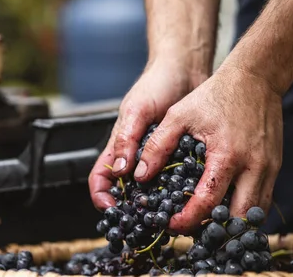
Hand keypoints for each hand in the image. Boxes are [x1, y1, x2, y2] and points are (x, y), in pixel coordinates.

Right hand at [88, 59, 208, 210]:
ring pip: (153, 189)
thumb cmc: (155, 86)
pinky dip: (180, 190)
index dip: (101, 198)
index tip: (113, 211)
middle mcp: (136, 156)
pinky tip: (192, 197)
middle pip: (126, 191)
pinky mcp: (179, 156)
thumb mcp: (137, 111)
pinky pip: (177, 179)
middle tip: (146, 221)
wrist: (185, 70)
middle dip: (132, 208)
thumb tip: (120, 173)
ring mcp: (158, 158)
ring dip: (158, 203)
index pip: (100, 179)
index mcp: (118, 146)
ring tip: (171, 214)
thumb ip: (127, 140)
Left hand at [134, 64, 282, 233]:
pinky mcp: (276, 165)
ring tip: (210, 223)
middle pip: (239, 218)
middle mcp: (253, 167)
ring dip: (234, 223)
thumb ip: (158, 146)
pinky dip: (247, 209)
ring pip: (256, 213)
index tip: (172, 225)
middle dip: (216, 231)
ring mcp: (269, 168)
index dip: (189, 220)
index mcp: (226, 156)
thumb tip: (140, 175)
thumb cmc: (214, 95)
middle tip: (193, 230)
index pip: (208, 202)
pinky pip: (264, 199)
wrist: (255, 78)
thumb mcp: (179, 115)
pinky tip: (228, 206)